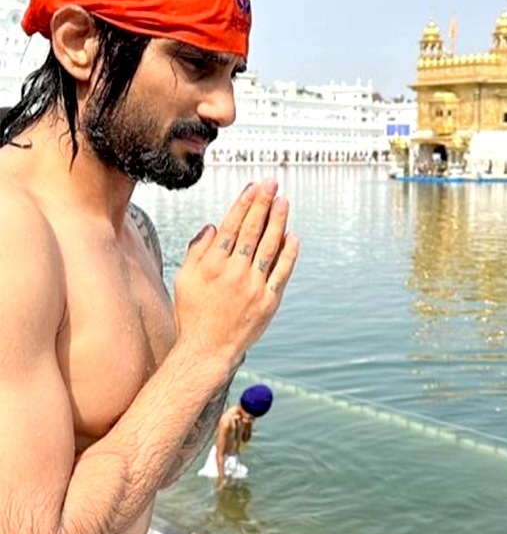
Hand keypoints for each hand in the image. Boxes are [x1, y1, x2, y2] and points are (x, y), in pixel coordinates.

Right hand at [174, 178, 299, 369]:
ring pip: (269, 247)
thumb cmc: (193, 314)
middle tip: (272, 183)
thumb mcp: (185, 280)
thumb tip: (213, 226)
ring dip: (278, 221)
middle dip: (262, 203)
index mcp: (211, 265)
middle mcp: (233, 273)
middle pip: (251, 231)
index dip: (243, 204)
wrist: (208, 350)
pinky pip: (281, 272)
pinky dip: (288, 254)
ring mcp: (253, 287)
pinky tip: (293, 236)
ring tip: (283, 201)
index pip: (231, 226)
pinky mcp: (268, 301)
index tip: (252, 187)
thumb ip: (197, 251)